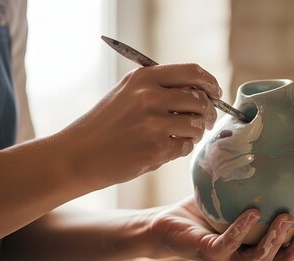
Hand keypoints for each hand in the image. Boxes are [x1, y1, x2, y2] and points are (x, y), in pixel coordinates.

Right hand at [56, 64, 220, 188]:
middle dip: (208, 112)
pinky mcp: (157, 147)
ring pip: (197, 124)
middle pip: (200, 99)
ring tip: (181, 136)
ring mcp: (154, 122)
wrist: (78, 155)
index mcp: (143, 78)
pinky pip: (186, 146)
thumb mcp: (126, 93)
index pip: (192, 72)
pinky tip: (166, 148)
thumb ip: (159, 88)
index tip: (216, 92)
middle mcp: (150, 96)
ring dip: (195, 133)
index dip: (210, 82)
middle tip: (204, 121)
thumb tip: (200, 90)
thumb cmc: (104, 126)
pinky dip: (181, 148)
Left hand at [147, 197, 293, 260]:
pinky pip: (229, 243)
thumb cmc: (205, 209)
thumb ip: (260, 183)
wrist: (167, 225)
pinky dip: (242, 229)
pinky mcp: (210, 255)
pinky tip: (254, 211)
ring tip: (289, 215)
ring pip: (262, 259)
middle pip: (287, 260)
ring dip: (278, 238)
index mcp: (262, 250)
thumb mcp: (237, 194)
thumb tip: (278, 144)